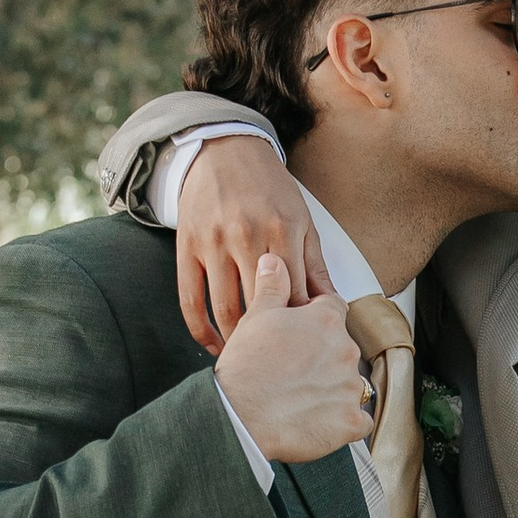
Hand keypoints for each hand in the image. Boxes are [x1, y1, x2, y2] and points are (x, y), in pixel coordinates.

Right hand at [177, 136, 331, 350]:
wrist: (223, 149)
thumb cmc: (269, 187)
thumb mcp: (302, 218)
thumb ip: (314, 264)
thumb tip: (331, 305)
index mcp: (281, 230)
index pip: (295, 295)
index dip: (301, 328)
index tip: (306, 350)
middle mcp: (246, 237)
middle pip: (261, 308)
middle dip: (272, 343)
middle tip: (280, 368)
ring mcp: (212, 243)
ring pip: (225, 310)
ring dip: (238, 343)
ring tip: (251, 363)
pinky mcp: (186, 247)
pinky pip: (190, 301)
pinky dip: (201, 331)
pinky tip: (215, 347)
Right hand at [215, 255, 369, 467]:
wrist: (240, 416)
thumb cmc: (245, 369)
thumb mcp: (254, 318)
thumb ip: (271, 287)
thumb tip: (274, 261)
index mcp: (325, 320)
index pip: (334, 309)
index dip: (317, 321)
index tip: (304, 335)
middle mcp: (345, 350)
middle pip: (342, 348)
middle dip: (323, 358)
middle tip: (295, 372)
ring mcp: (351, 387)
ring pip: (349, 385)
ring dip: (332, 391)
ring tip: (301, 400)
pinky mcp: (351, 422)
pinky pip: (359, 422)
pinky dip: (344, 423)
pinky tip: (321, 423)